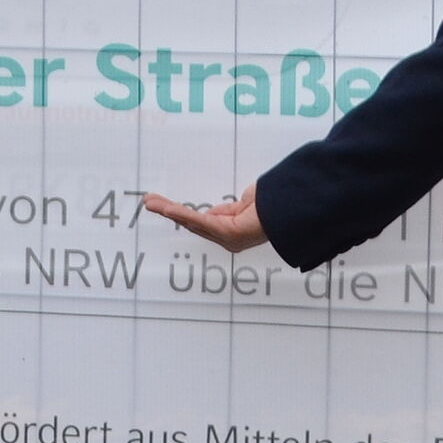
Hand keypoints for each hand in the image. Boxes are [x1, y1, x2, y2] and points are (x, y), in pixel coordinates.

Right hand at [143, 191, 268, 253]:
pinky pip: (201, 221)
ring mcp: (227, 238)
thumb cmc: (276, 205)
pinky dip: (182, 213)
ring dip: (169, 210)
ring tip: (150, 202)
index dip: (181, 214)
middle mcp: (228, 240)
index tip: (165, 206)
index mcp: (232, 233)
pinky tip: (166, 208)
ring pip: (192, 221)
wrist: (293, 209)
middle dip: (169, 211)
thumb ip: (228, 210)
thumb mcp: (245, 203)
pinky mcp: (228, 233)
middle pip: (192, 223)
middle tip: (149, 202)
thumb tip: (215, 213)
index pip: (202, 223)